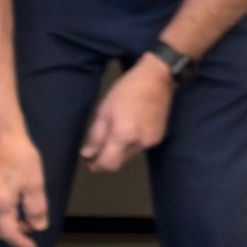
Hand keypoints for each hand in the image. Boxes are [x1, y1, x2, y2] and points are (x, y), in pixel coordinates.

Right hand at [0, 126, 50, 246]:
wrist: (4, 137)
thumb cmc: (22, 159)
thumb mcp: (35, 184)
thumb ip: (36, 209)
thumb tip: (38, 227)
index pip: (9, 233)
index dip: (21, 243)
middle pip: (0, 229)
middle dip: (17, 235)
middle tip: (34, 235)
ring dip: (13, 225)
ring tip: (30, 222)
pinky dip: (7, 217)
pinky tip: (19, 210)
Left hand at [81, 57, 174, 173]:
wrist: (157, 80)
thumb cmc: (126, 91)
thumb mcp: (104, 111)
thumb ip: (95, 136)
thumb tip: (87, 154)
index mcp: (124, 135)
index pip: (109, 164)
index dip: (97, 167)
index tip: (90, 164)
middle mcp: (140, 143)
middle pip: (119, 163)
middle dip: (107, 159)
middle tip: (97, 151)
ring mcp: (151, 142)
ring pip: (129, 156)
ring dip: (119, 151)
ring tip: (113, 135)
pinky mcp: (159, 138)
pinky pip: (139, 148)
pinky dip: (130, 144)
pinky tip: (129, 129)